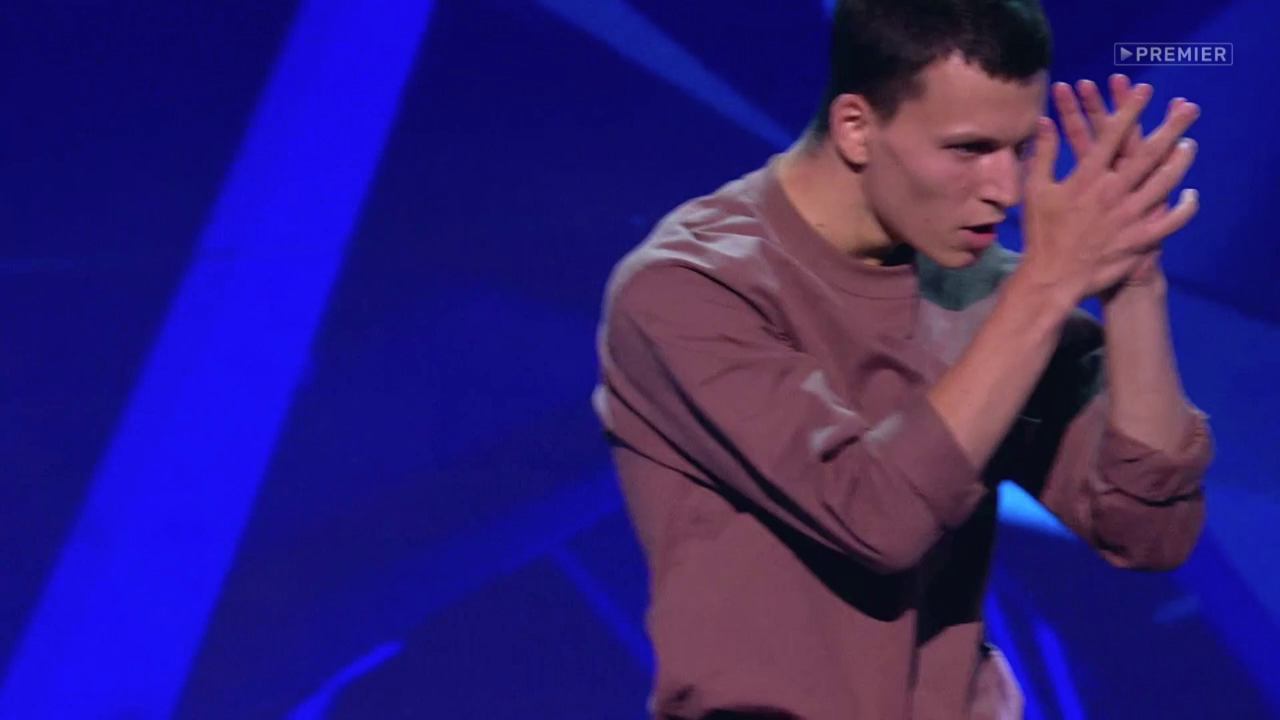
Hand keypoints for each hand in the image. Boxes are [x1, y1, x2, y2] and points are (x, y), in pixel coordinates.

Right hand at [1018, 81, 1198, 303]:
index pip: (1112, 135)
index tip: (1144, 90)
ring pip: (1165, 182)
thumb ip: (1042, 153)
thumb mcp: (1034, 190)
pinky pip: (1171, 221)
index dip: (1130, 109)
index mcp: (1087, 177)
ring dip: (1181, 161)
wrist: (1052, 276)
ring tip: (1191, 144)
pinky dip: (1185, 208)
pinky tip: (1191, 196)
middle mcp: (1113, 191)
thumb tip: (1044, 121)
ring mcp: (1129, 215)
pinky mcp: (1140, 238)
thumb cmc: (1041, 232)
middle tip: (1190, 108)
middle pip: (1148, 153)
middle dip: (1171, 127)